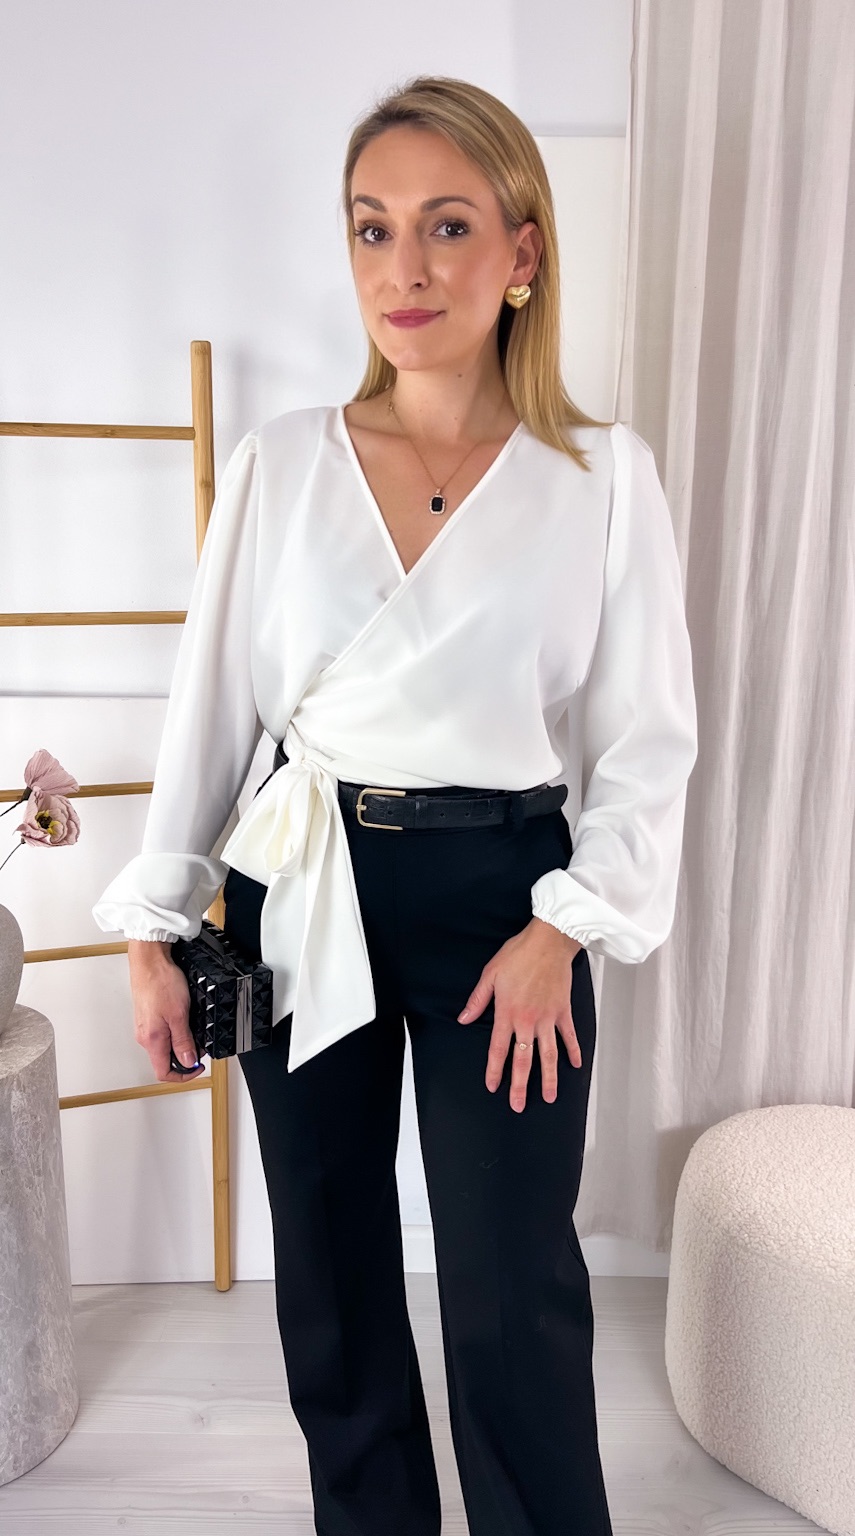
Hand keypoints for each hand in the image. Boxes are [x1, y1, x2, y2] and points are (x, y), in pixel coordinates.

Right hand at [127, 940, 206, 1082]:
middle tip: (201, 1046)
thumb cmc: (160, 982)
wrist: (150, 959)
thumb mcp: (179, 1014)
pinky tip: (184, 1019)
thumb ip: (183, 1041)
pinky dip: (176, 1031)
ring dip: (181, 1043)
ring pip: (164, 1046)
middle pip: (165, 1060)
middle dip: (185, 1058)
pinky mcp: (148, 1015)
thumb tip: (188, 1062)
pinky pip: (162, 1033)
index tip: (198, 1067)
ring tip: (194, 1030)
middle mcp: (145, 1036)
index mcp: (152, 1040)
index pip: (164, 1072)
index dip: (183, 1075)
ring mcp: (146, 1026)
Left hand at [457, 917, 582, 1111]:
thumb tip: (464, 1019)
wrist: (549, 941)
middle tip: (519, 1106)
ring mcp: (548, 1018)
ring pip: (548, 1054)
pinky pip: (569, 1036)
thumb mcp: (490, 974)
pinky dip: (573, 1051)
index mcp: (507, 1012)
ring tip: (549, 1097)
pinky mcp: (563, 1011)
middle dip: (520, 1085)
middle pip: (524, 1059)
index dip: (495, 1071)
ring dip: (549, 1078)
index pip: (499, 1049)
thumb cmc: (518, 954)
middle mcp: (528, 1020)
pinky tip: (575, 1066)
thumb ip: (478, 1000)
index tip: (493, 1087)